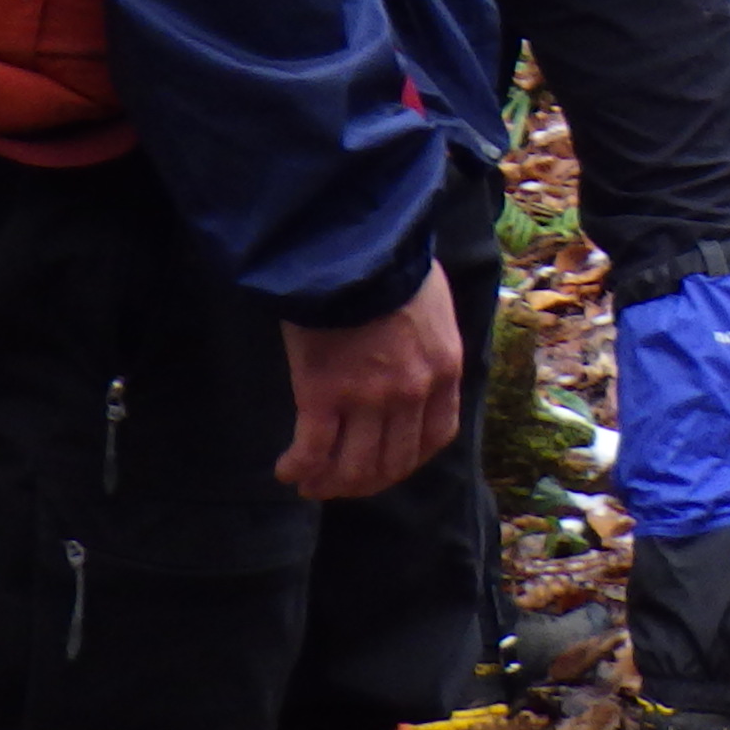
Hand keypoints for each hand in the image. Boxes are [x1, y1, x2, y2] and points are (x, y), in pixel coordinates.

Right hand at [277, 261, 459, 500]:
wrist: (356, 245)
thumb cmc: (393, 263)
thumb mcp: (433, 307)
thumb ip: (429, 345)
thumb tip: (414, 363)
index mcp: (444, 371)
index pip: (435, 439)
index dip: (407, 462)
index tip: (386, 465)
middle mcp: (411, 394)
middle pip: (391, 463)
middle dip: (363, 482)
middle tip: (339, 482)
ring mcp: (367, 399)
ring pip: (351, 467)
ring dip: (329, 483)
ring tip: (309, 482)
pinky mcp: (323, 395)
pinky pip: (312, 451)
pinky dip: (298, 468)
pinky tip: (286, 470)